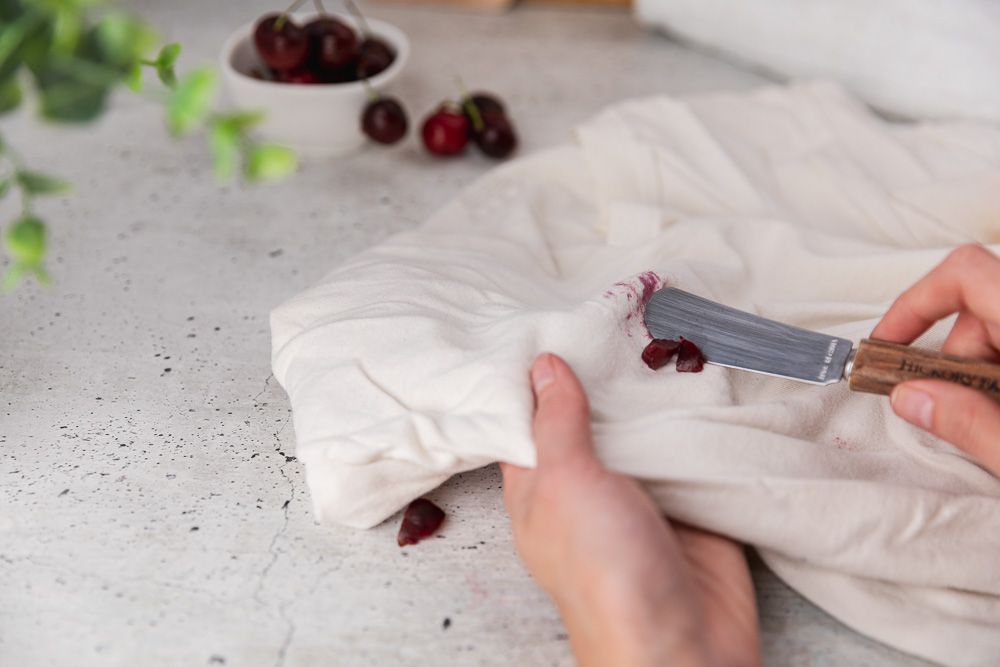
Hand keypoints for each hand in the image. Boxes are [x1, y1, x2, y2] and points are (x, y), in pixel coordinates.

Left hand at [501, 353, 759, 666]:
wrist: (682, 642)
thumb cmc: (603, 570)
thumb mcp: (565, 483)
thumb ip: (556, 423)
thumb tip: (542, 366)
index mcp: (540, 487)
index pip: (529, 420)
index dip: (535, 376)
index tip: (548, 322)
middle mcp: (588, 486)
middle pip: (592, 419)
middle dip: (604, 374)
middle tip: (616, 314)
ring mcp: (641, 494)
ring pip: (643, 431)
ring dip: (652, 393)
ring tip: (659, 328)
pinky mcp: (691, 502)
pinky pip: (691, 450)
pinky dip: (697, 420)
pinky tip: (701, 374)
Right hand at [871, 244, 999, 475]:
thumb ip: (969, 424)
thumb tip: (911, 398)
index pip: (964, 274)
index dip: (915, 304)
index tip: (886, 346)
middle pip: (979, 308)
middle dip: (952, 361)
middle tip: (957, 412)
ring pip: (998, 331)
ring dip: (981, 376)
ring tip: (997, 425)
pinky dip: (998, 377)